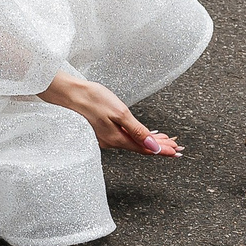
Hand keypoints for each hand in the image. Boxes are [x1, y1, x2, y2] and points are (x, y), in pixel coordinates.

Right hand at [38, 71, 170, 154]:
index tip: (177, 152)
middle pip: (141, 146)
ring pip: (133, 141)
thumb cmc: (92, 99)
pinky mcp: (102, 131)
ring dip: (150, 141)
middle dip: (159, 146)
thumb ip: (137, 131)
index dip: (162, 150)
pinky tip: (143, 134)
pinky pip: (125, 137)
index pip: (145, 148)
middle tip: (176, 147)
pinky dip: (138, 136)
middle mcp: (111, 142)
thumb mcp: (120, 113)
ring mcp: (106, 137)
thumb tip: (153, 146)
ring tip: (166, 140)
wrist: (69, 94)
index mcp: (117, 139)